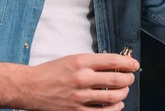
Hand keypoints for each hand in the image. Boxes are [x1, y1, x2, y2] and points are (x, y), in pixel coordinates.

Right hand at [24, 53, 138, 110]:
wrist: (30, 87)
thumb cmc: (51, 72)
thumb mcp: (73, 58)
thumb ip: (93, 62)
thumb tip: (115, 64)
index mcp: (81, 62)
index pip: (113, 61)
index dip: (128, 63)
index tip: (134, 64)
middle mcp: (82, 78)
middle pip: (117, 79)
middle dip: (129, 79)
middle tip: (130, 78)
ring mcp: (79, 97)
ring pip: (113, 97)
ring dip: (124, 94)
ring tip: (124, 91)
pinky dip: (114, 109)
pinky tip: (117, 105)